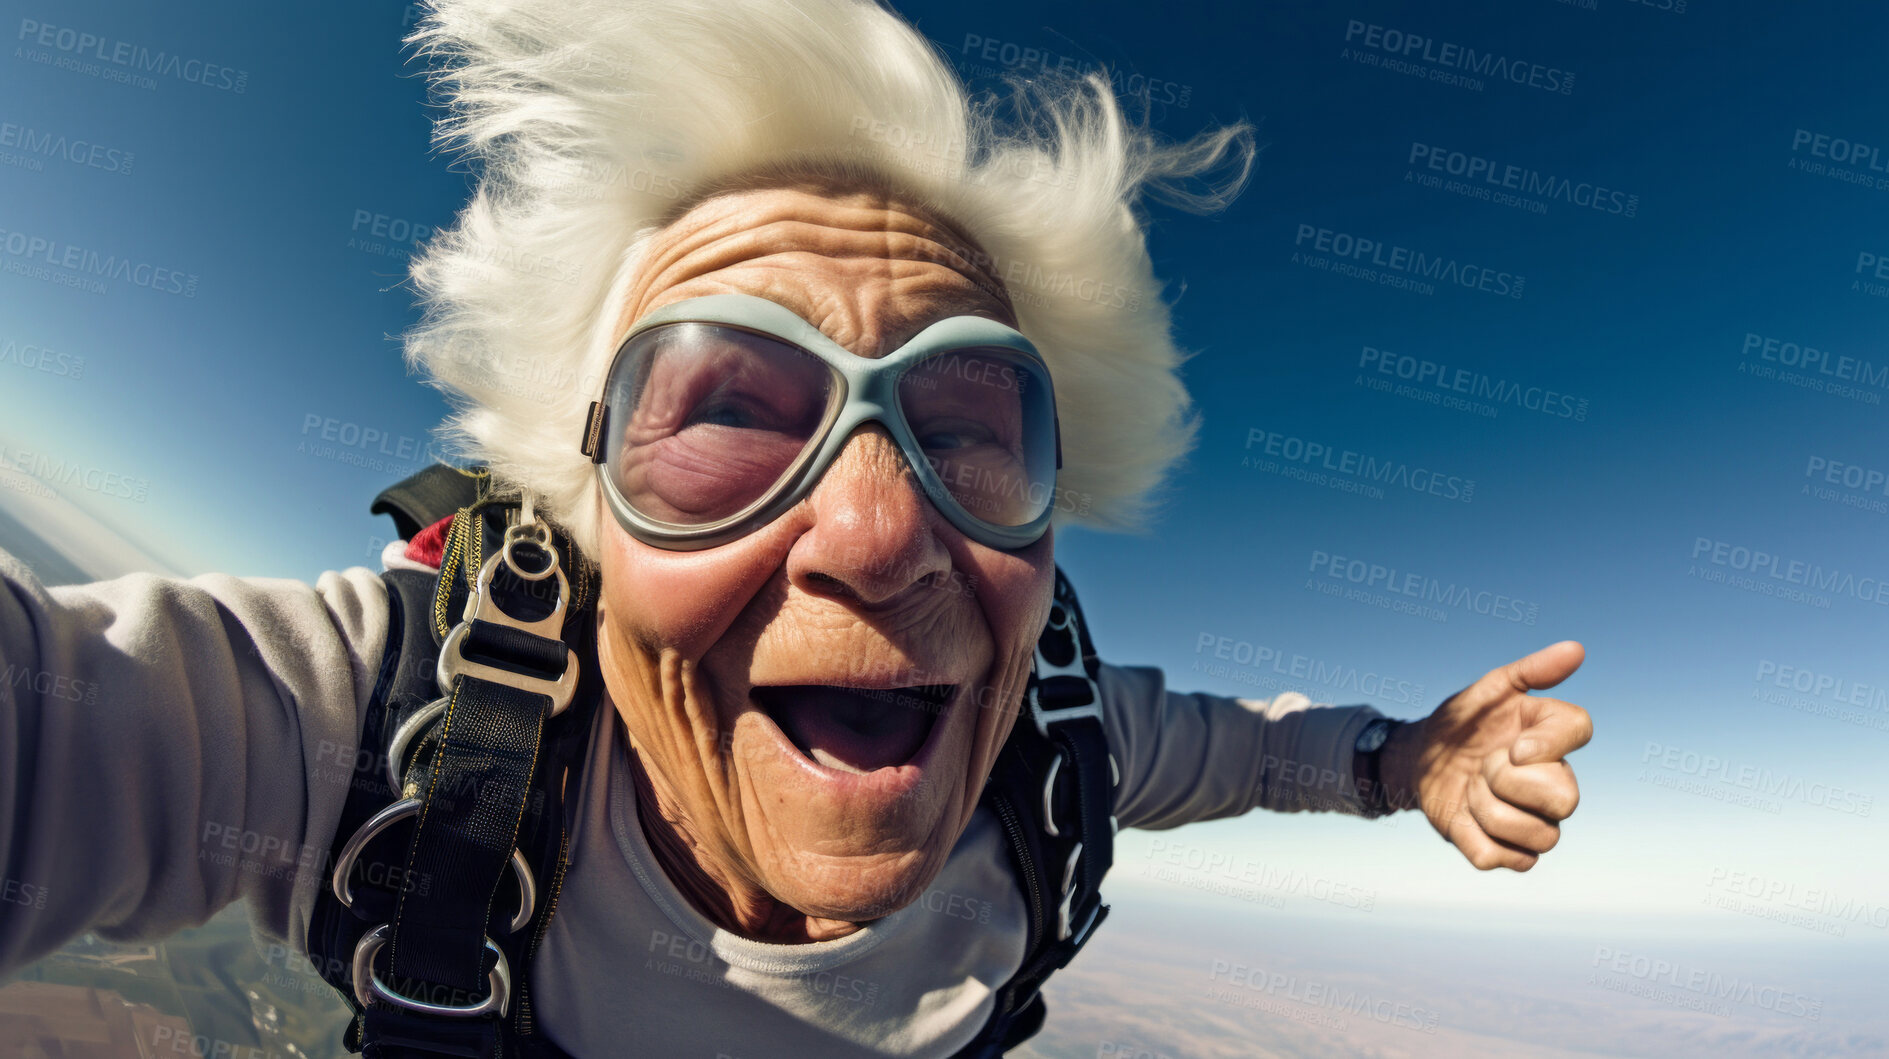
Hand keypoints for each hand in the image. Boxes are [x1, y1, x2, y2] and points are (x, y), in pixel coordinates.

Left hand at [1380, 641, 1591, 870]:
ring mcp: (1538, 822)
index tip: (1512, 745)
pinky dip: (1474, 838)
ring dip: (1488, 810)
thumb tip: (1576, 649)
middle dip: (1507, 782)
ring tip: (1471, 790)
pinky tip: (1465, 818)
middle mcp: (1557, 782)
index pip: (1581, 730)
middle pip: (1566, 798)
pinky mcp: (1511, 853)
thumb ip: (1529, 671)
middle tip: (1482, 768)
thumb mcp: (1486, 692)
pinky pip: (1505, 859)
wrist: (1420, 760)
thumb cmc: (1459, 724)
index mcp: (1552, 736)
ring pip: (1540, 837)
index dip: (1548, 742)